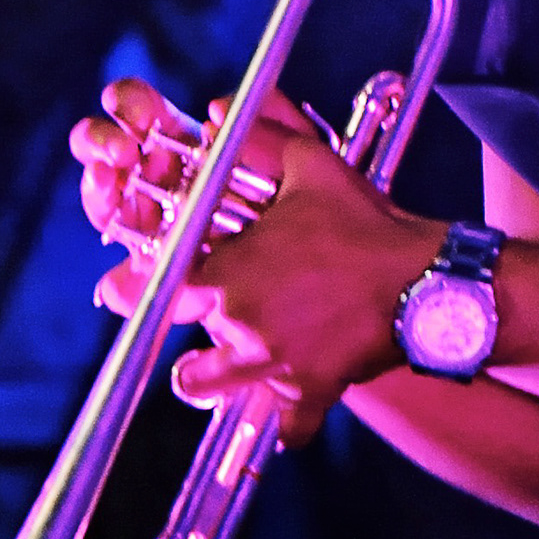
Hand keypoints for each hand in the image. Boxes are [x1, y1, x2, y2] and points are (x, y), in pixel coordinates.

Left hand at [66, 76, 424, 445]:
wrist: (425, 280)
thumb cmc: (363, 224)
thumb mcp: (309, 168)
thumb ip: (258, 141)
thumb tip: (217, 111)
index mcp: (228, 276)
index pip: (153, 292)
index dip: (128, 293)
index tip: (113, 293)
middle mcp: (241, 327)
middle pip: (183, 359)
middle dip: (182, 350)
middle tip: (187, 342)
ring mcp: (274, 365)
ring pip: (218, 392)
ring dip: (216, 384)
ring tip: (221, 374)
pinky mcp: (311, 392)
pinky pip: (289, 427)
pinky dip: (289, 423)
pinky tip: (291, 418)